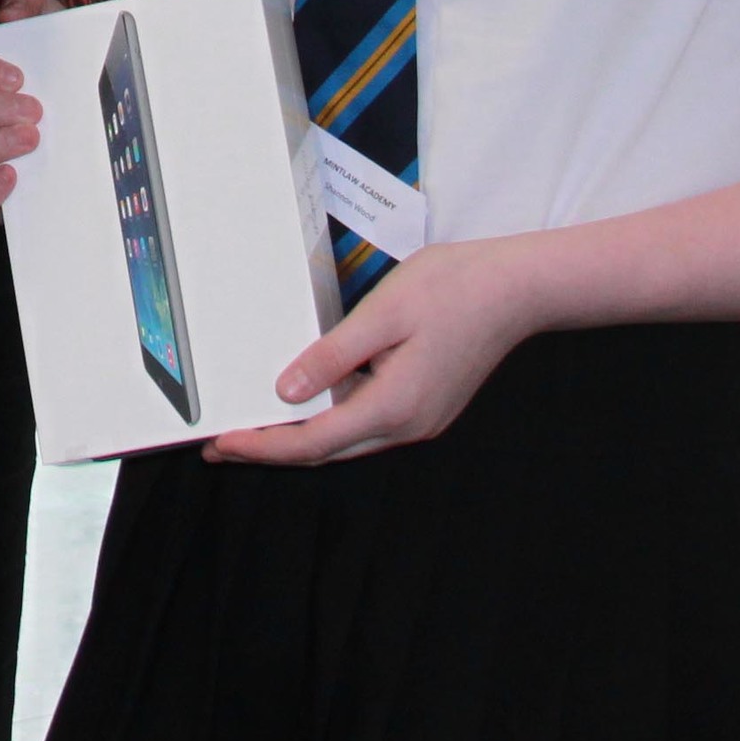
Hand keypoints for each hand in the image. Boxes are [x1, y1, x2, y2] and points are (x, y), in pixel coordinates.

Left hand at [204, 237, 538, 465]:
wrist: (517, 288)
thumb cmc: (453, 289)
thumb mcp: (381, 315)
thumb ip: (331, 357)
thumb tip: (286, 392)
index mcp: (394, 406)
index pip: (313, 442)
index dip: (263, 446)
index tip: (222, 443)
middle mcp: (408, 424)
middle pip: (326, 451)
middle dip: (271, 451)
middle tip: (221, 447)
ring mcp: (421, 418)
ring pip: (347, 441)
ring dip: (299, 439)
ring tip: (254, 429)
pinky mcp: (426, 404)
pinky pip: (367, 423)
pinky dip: (329, 422)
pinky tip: (305, 407)